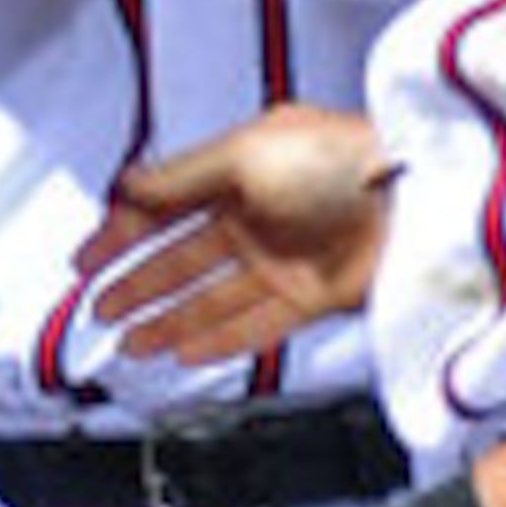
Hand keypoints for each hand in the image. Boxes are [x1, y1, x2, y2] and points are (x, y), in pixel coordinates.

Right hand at [76, 105, 393, 365]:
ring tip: (129, 340)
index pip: (166, 204)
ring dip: (166, 319)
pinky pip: (252, 326)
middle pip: (182, 255)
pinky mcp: (312, 297)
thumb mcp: (246, 154)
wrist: (419, 197)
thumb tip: (126, 188)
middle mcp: (262, 213)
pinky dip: (215, 340)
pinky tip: (183, 353)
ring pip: (211, 297)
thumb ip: (179, 178)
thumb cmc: (344, 158)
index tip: (86, 258)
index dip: (120, 231)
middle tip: (97, 303)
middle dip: (135, 280)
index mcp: (242, 167)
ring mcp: (286, 258)